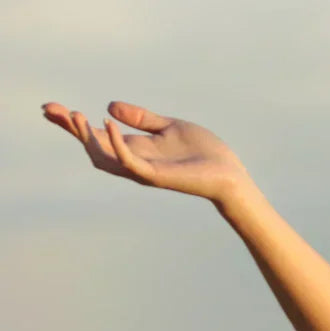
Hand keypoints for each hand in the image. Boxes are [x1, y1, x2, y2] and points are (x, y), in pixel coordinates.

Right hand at [41, 100, 252, 205]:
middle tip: (50, 109)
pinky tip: (107, 122)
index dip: (73, 123)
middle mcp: (134, 161)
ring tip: (75, 114)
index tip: (51, 108)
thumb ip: (141, 118)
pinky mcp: (155, 176)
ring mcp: (143, 170)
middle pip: (92, 147)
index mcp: (137, 148)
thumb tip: (109, 106)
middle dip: (70, 129)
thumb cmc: (204, 154)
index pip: (97, 136)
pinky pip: (128, 161)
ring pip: (103, 157)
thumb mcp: (169, 127)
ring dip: (86, 136)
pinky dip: (115, 143)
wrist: (229, 174)